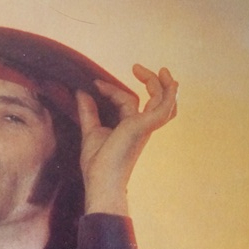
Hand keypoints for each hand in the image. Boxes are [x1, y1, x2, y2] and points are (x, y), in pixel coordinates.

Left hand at [77, 64, 178, 215]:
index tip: (94, 85)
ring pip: (162, 101)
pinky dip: (168, 94)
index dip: (111, 89)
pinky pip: (164, 106)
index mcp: (131, 127)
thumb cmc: (98, 165)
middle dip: (150, 81)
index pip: (126, 100)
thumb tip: (81, 91)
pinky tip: (167, 80)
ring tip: (160, 69)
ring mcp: (146, 126)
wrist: (101, 180)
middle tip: (136, 67)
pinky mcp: (146, 125)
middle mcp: (142, 126)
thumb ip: (88, 112)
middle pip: (153, 98)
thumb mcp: (91, 132)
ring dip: (162, 84)